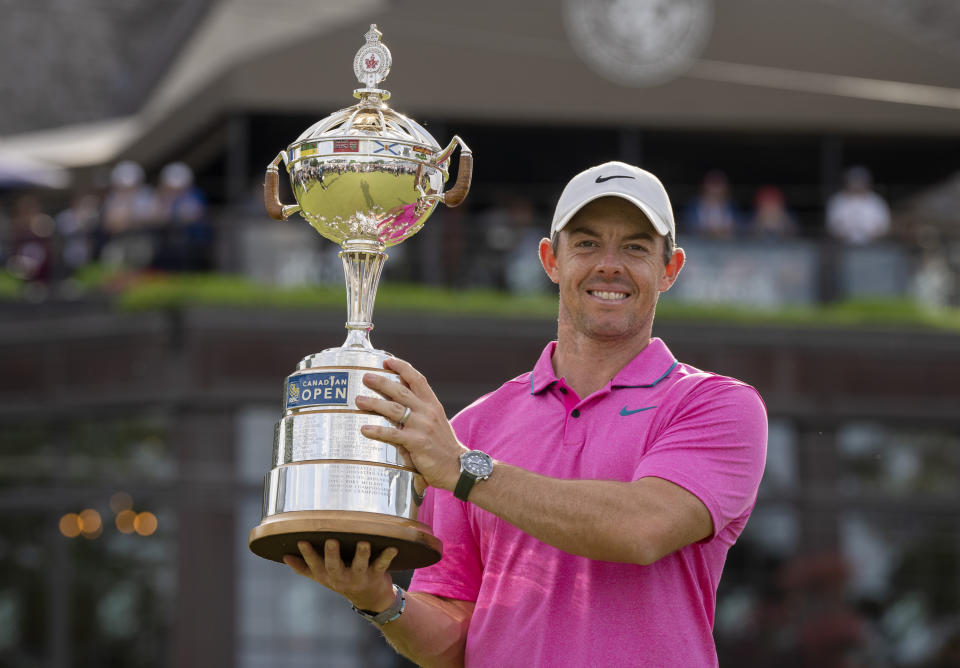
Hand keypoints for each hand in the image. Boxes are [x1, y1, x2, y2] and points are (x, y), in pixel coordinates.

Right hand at [283, 539, 396, 611]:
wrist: (371, 600)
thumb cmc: (344, 581)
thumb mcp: (323, 577)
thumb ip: (305, 568)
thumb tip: (285, 557)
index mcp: (327, 576)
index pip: (314, 566)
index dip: (307, 555)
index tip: (301, 541)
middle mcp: (342, 578)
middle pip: (334, 567)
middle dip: (331, 555)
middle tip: (331, 541)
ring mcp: (360, 577)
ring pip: (360, 566)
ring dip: (361, 554)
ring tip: (363, 542)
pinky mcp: (377, 574)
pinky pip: (382, 564)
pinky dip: (387, 556)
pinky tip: (392, 547)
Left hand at [356, 357, 464, 491]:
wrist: (458, 467)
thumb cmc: (442, 446)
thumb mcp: (434, 423)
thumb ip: (417, 412)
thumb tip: (393, 402)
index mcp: (433, 404)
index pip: (418, 380)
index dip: (403, 368)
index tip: (388, 361)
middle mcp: (428, 412)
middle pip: (402, 391)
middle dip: (382, 382)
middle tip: (366, 376)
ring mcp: (423, 427)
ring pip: (394, 410)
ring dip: (375, 403)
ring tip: (359, 400)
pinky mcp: (417, 443)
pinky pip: (393, 434)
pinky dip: (377, 431)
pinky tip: (365, 429)